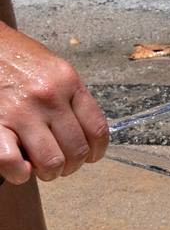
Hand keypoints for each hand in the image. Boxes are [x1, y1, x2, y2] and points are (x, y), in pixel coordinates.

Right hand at [0, 23, 108, 183]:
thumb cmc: (12, 57)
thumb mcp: (51, 68)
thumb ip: (69, 97)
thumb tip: (82, 133)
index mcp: (67, 82)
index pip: (97, 130)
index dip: (95, 152)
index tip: (88, 157)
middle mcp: (49, 97)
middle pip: (77, 150)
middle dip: (70, 166)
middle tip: (59, 165)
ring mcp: (21, 111)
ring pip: (51, 161)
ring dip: (49, 172)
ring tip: (39, 168)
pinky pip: (13, 162)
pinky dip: (18, 173)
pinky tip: (18, 167)